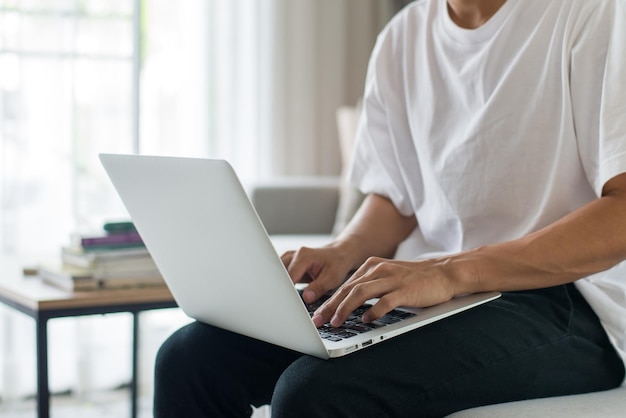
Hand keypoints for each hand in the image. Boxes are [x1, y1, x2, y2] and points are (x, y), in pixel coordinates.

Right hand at [281, 244, 356, 303]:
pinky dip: (281, 284)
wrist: (338, 255)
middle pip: (279, 273)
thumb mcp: (332, 278)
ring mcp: (289, 259)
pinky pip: (280, 274)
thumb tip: (306, 297)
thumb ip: (318, 288)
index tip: (287, 302)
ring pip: (277, 273)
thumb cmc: (337, 264)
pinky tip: (284, 294)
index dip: (286, 290)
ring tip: (282, 299)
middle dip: (279, 288)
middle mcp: (294, 255)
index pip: (288, 276)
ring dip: (278, 286)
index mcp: (304, 256)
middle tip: (282, 303)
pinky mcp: (289, 264)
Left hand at [311, 256, 457, 327]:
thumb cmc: (414, 279)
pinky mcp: (405, 290)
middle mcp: (378, 269)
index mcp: (372, 266)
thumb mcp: (387, 276)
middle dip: (330, 306)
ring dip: (345, 308)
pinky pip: (384, 301)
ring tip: (335, 322)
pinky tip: (365, 321)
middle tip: (317, 321)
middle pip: (347, 289)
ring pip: (360, 293)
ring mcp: (391, 279)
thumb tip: (347, 304)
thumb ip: (369, 286)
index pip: (344, 285)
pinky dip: (372, 312)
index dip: (328, 301)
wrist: (444, 272)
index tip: (317, 315)